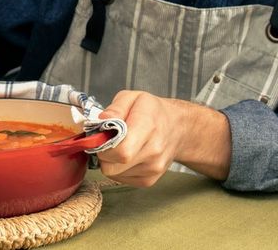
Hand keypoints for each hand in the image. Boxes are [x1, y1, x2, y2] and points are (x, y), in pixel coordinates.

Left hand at [96, 91, 230, 186]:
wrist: (177, 128)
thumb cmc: (152, 111)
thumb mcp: (133, 98)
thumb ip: (115, 108)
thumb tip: (101, 120)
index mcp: (148, 127)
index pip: (121, 150)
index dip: (103, 146)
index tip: (100, 136)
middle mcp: (153, 152)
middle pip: (113, 165)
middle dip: (102, 153)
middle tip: (106, 140)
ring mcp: (153, 169)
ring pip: (113, 173)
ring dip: (109, 161)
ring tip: (119, 145)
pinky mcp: (149, 181)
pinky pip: (120, 179)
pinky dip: (117, 168)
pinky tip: (126, 155)